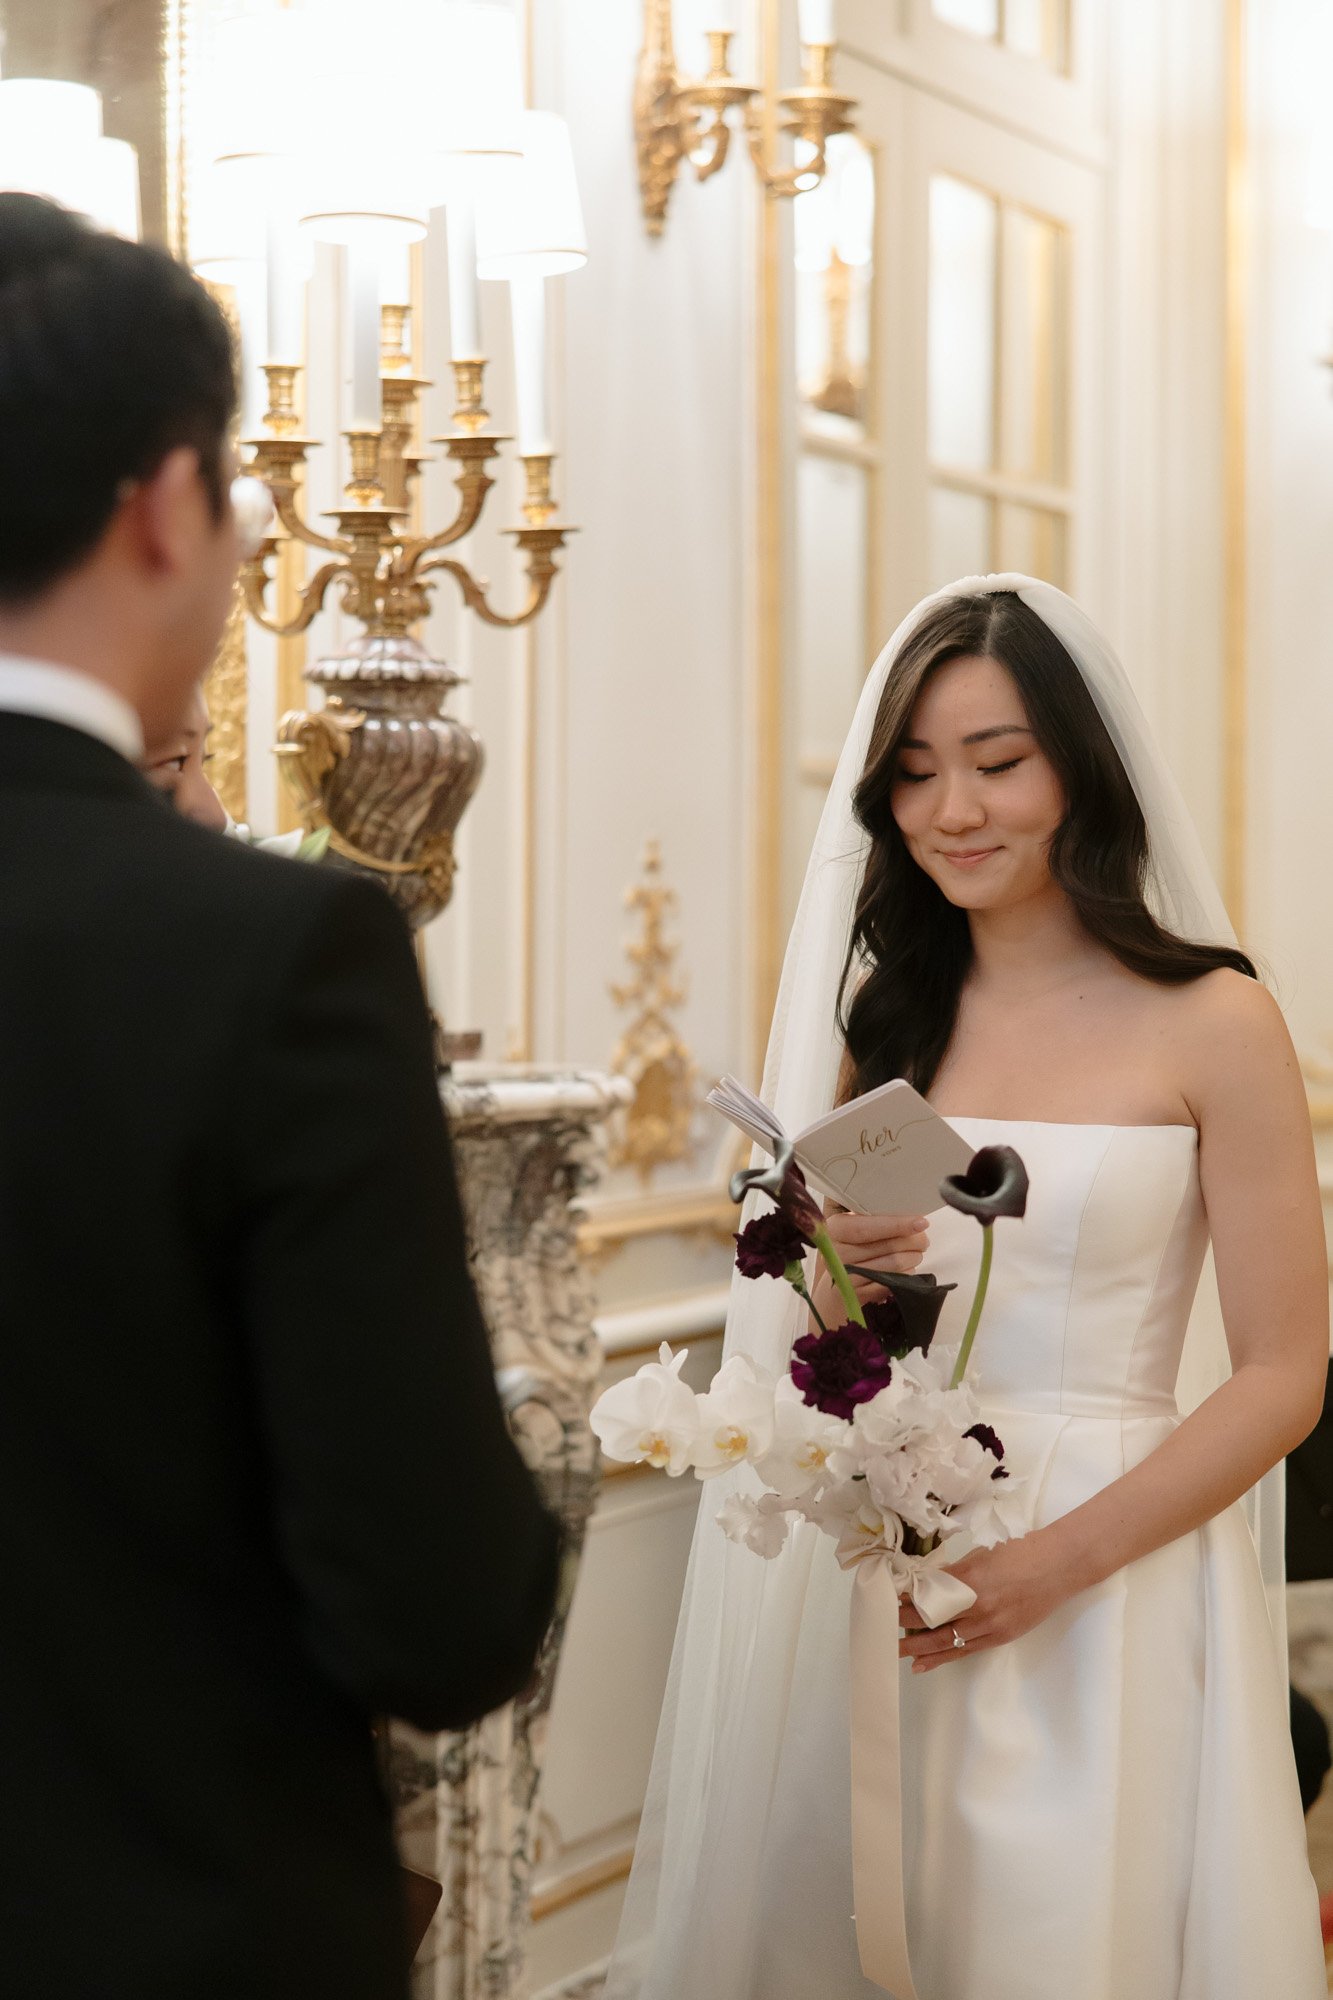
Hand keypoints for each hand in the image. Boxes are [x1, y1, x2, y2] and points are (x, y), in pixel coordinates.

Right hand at [809, 1208, 928, 1328]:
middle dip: (913, 1242)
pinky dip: (905, 1274)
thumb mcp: (857, 1227)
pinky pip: (892, 1283)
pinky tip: (906, 1269)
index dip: (896, 1225)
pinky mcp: (858, 1295)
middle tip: (923, 1240)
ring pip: (893, 1264)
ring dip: (912, 1257)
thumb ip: (877, 1219)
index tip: (921, 1222)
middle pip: (886, 1247)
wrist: (838, 1283)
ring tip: (915, 1253)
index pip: (866, 1227)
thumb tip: (912, 1218)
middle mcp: (836, 1253)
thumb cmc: (854, 1248)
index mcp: (835, 1229)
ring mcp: (846, 1276)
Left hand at [897, 1532, 1071, 1671]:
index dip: (907, 1602)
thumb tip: (927, 1582)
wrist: (1060, 1566)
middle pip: (934, 1623)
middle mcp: (980, 1607)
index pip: (930, 1596)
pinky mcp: (1003, 1637)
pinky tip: (926, 1663)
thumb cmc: (1021, 1551)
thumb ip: (954, 1572)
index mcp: (972, 1580)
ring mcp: (993, 1626)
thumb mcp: (982, 1554)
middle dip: (906, 1629)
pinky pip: (967, 1650)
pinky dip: (945, 1656)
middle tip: (883, 1632)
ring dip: (921, 1649)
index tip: (889, 1603)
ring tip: (899, 1653)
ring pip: (948, 1643)